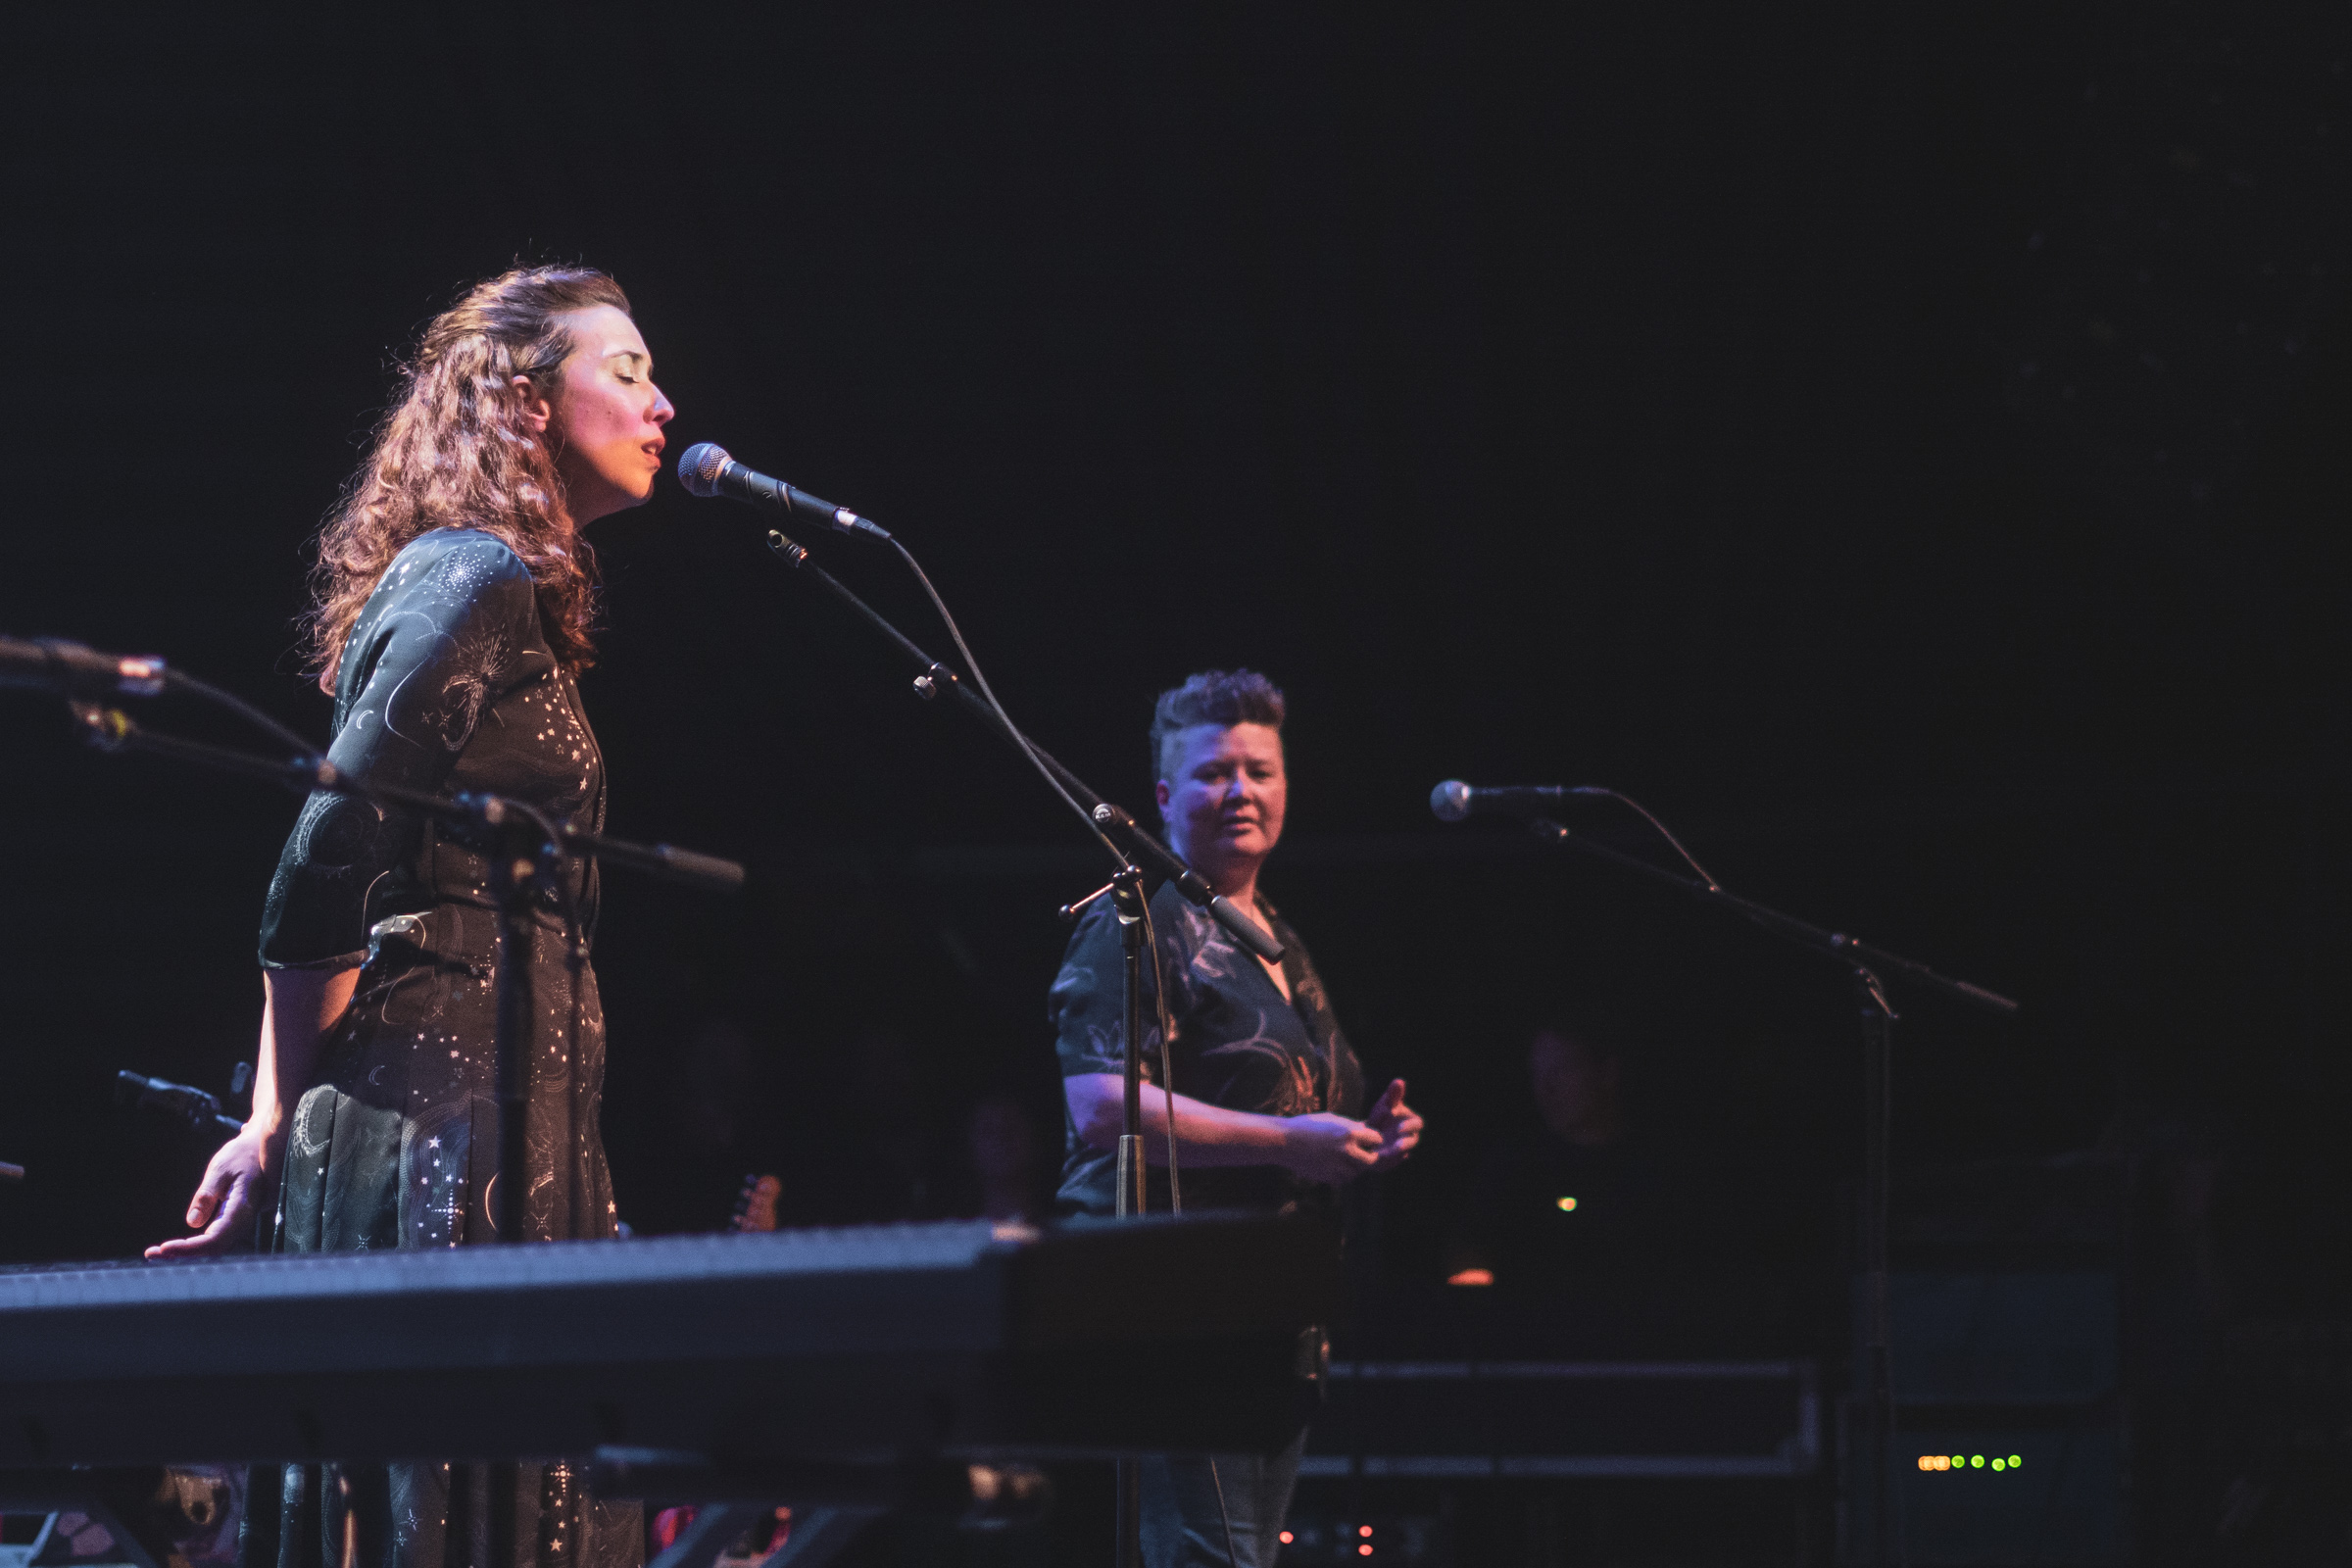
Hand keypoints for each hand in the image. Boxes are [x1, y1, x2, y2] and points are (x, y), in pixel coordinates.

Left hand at [145, 1127, 272, 1259]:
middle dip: (183, 1254)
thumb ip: (207, 1195)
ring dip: (187, 1252)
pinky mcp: (234, 1221)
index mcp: (242, 1207)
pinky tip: (178, 1245)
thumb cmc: (242, 1155)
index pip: (215, 1238)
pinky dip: (195, 1245)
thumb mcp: (220, 1169)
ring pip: (215, 1246)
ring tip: (158, 1253)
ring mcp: (240, 1222)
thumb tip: (193, 1222)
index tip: (164, 1248)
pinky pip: (216, 1239)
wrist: (262, 1147)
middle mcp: (244, 1220)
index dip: (190, 1247)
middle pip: (214, 1248)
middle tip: (152, 1254)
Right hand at [1280, 1112, 1383, 1184]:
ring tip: (1343, 1158)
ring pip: (1357, 1172)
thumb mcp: (1332, 1120)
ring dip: (1354, 1166)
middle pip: (1371, 1160)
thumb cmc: (1307, 1126)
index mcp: (1349, 1133)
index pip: (1376, 1139)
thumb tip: (1368, 1128)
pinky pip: (1344, 1179)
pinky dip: (1342, 1175)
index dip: (1373, 1139)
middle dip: (1368, 1156)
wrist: (1285, 1141)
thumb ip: (1351, 1127)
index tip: (1368, 1139)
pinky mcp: (1329, 1177)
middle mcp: (1347, 1151)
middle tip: (1361, 1152)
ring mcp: (1338, 1166)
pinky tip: (1334, 1165)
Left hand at [1364, 1078, 1423, 1167]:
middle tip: (1397, 1146)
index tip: (1400, 1127)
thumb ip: (1392, 1095)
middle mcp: (1409, 1137)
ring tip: (1386, 1154)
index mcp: (1411, 1122)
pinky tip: (1378, 1158)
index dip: (1410, 1126)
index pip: (1417, 1124)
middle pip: (1413, 1141)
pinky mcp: (1391, 1160)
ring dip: (1396, 1155)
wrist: (1367, 1132)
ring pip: (1403, 1154)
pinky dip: (1386, 1161)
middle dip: (1406, 1143)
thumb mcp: (1384, 1104)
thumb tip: (1399, 1080)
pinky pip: (1392, 1163)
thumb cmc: (1381, 1115)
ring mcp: (1401, 1150)